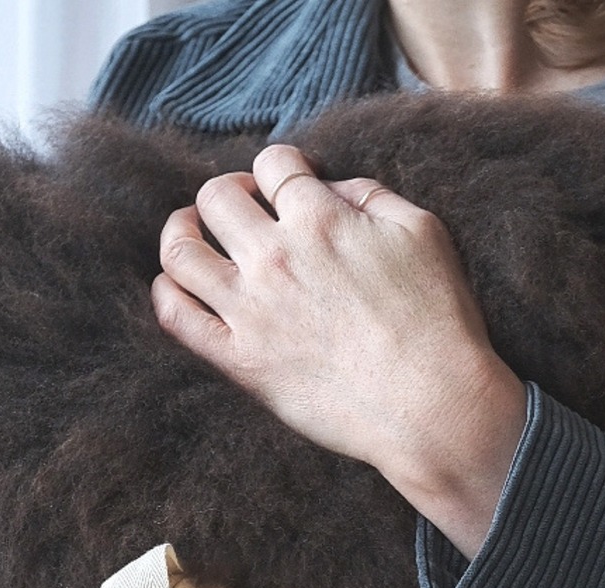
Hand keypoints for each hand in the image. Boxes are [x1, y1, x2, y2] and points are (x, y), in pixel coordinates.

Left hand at [152, 144, 527, 558]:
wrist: (430, 406)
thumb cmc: (438, 322)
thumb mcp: (422, 233)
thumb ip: (371, 196)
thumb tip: (331, 188)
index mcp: (320, 218)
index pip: (272, 164)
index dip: (278, 168)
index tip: (286, 187)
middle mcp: (275, 257)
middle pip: (216, 197)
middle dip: (228, 193)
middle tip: (243, 211)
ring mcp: (251, 312)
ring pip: (179, 251)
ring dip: (180, 232)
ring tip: (194, 236)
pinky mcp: (240, 362)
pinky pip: (175, 318)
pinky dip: (166, 294)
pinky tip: (181, 288)